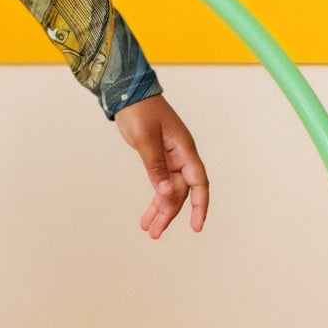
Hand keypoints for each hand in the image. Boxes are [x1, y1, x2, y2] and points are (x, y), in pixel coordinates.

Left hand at [113, 94, 208, 238]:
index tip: (197, 226)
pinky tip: (147, 214)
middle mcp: (180, 156)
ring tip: (149, 230)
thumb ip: (155, 166)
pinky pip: (160, 183)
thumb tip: (164, 192)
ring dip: (160, 210)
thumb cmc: (139, 112)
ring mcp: (170, 157)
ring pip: (169, 191)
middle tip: (154, 233)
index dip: (200, 205)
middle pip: (180, 191)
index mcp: (184, 149)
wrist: (127, 94)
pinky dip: (154, 198)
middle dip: (169, 214)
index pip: (198, 182)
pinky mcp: (158, 158)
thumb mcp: (145, 139)